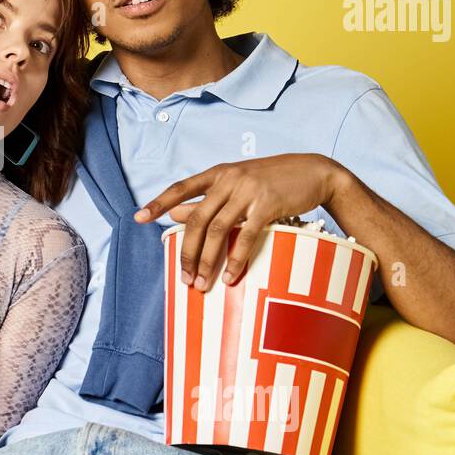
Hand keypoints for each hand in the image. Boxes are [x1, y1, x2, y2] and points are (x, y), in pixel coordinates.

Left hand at [134, 153, 348, 290]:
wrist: (315, 171)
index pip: (181, 188)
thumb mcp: (237, 185)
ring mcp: (248, 190)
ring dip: (207, 261)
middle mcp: (229, 179)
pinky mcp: (268, 203)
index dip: (159, 203)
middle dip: (187, 252)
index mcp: (218, 173)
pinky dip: (235, 259)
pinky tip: (231, 277)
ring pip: (216, 230)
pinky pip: (245, 236)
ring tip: (202, 284)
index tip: (138, 218)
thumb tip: (173, 215)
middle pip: (196, 219)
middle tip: (183, 278)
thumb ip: (207, 199)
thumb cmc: (273, 181)